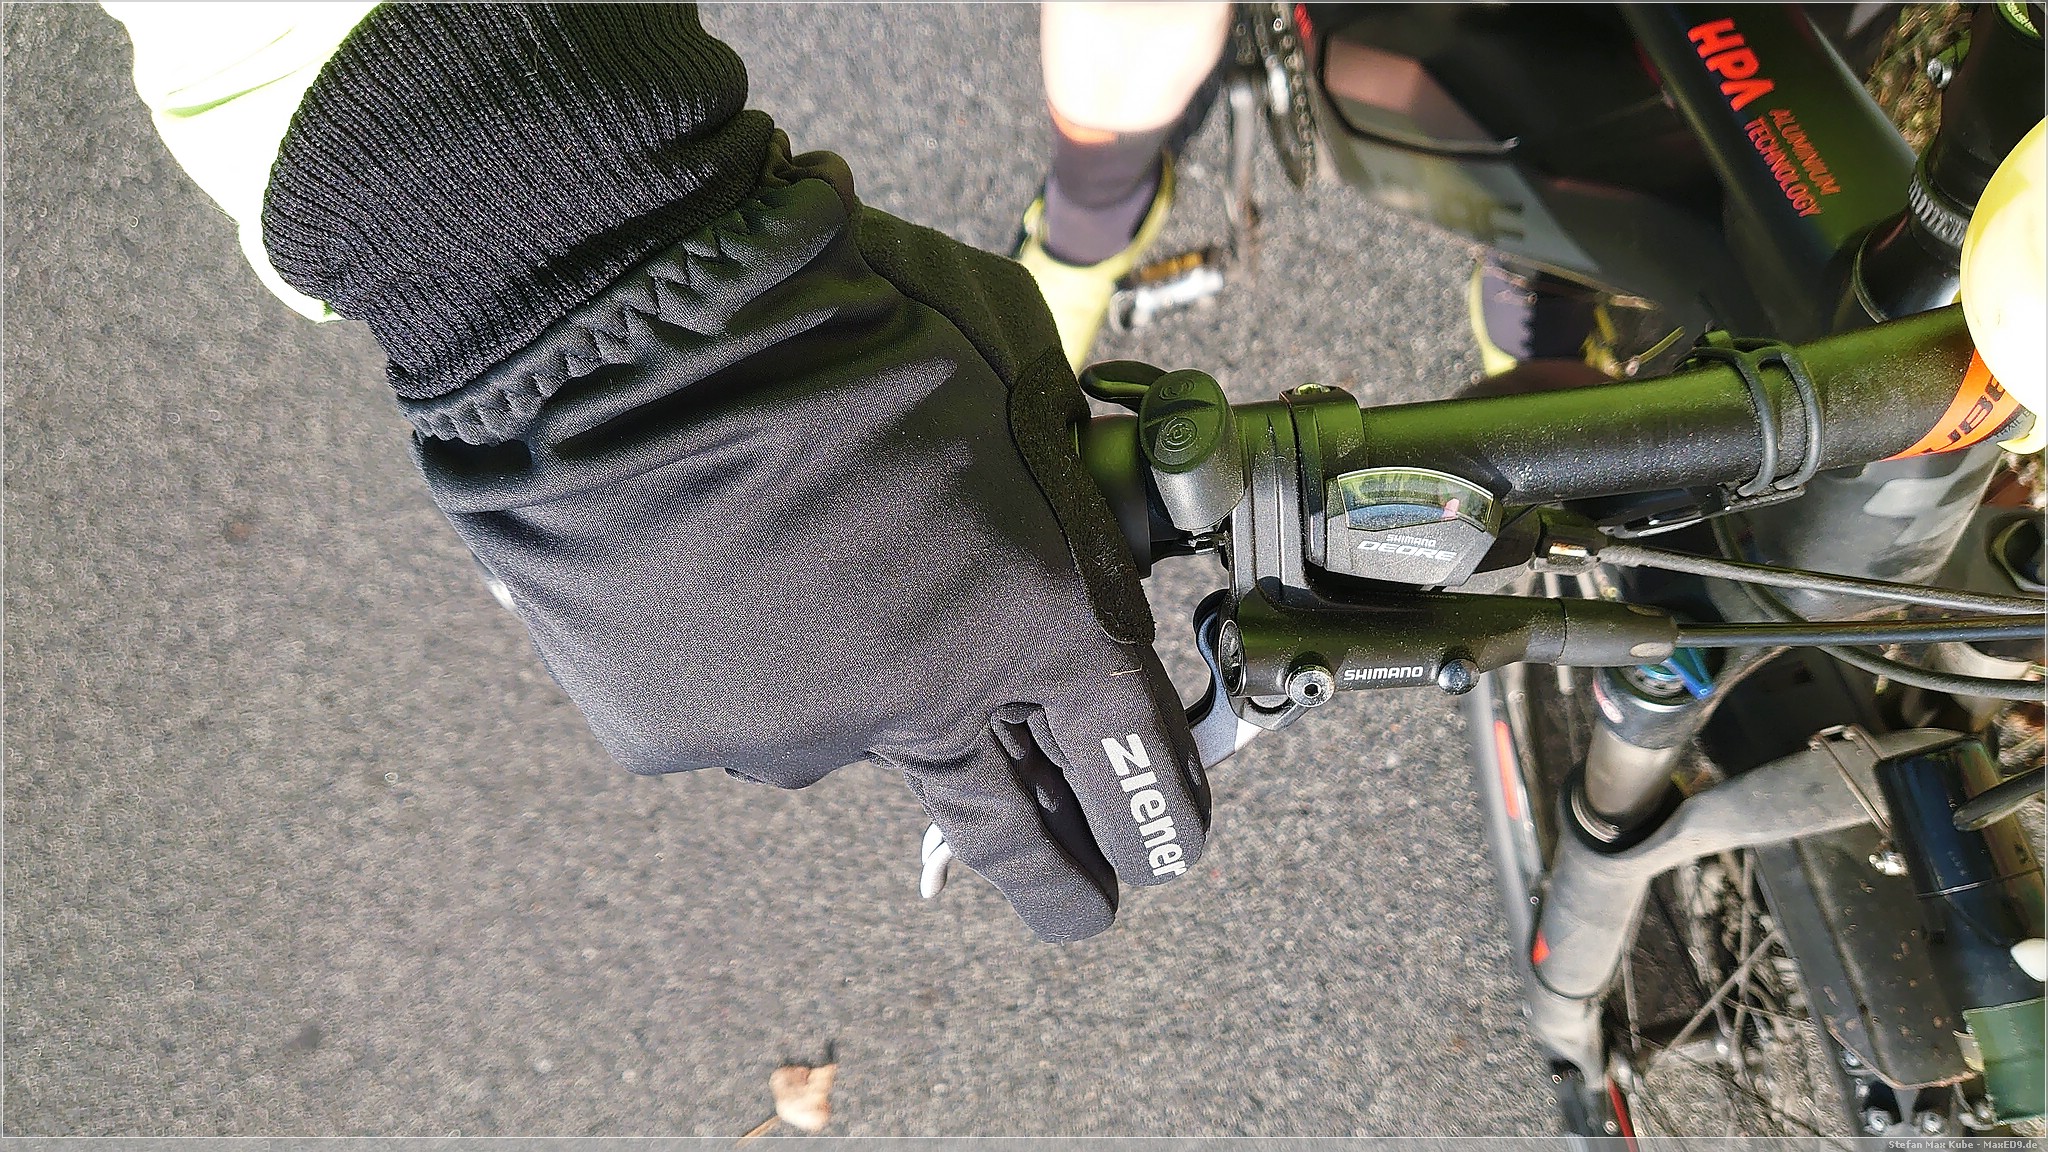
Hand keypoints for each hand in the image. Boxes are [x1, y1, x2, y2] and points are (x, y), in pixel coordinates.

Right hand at [411, 147, 1208, 941]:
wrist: (629, 322)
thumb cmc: (834, 307)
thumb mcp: (1008, 357)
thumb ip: (1053, 458)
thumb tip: (1062, 492)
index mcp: (1032, 617)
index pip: (1129, 751)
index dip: (1162, 803)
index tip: (1171, 845)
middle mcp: (922, 704)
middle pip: (1010, 833)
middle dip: (1058, 881)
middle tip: (1085, 911)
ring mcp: (793, 732)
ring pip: (852, 732)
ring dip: (861, 686)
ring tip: (829, 596)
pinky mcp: (677, 732)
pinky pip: (734, 701)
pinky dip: (742, 649)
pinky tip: (721, 571)